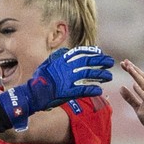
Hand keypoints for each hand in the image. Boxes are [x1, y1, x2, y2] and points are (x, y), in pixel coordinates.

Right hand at [0, 45, 114, 130]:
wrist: (33, 94)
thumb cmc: (39, 79)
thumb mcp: (47, 63)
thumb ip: (57, 56)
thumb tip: (65, 49)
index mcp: (61, 60)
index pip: (79, 53)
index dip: (91, 52)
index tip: (100, 52)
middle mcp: (66, 68)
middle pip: (87, 63)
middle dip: (100, 61)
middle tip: (111, 62)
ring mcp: (67, 80)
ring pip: (88, 75)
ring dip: (100, 75)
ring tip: (109, 76)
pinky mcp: (68, 92)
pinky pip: (83, 89)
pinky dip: (92, 89)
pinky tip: (100, 90)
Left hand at [118, 59, 143, 132]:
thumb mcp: (137, 107)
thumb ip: (130, 98)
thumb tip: (121, 88)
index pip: (140, 78)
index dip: (133, 70)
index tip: (124, 63)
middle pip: (143, 78)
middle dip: (134, 69)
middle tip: (125, 62)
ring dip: (137, 76)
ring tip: (129, 68)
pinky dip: (140, 91)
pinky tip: (134, 85)